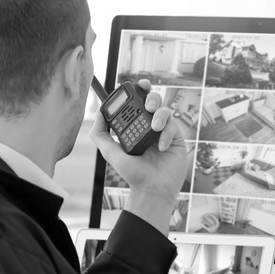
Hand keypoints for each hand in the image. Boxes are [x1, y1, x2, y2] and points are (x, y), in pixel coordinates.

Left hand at [90, 83, 188, 232]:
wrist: (151, 189)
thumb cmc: (133, 173)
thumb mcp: (110, 153)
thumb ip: (100, 134)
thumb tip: (98, 113)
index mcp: (136, 126)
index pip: (138, 102)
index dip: (139, 91)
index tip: (138, 84)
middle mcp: (150, 126)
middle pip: (154, 100)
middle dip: (152, 96)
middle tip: (147, 104)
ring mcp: (164, 132)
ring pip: (166, 110)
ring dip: (160, 114)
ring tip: (154, 127)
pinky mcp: (176, 139)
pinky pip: (174, 126)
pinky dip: (166, 133)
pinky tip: (160, 147)